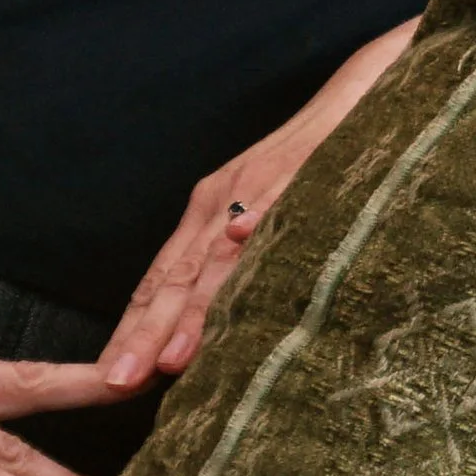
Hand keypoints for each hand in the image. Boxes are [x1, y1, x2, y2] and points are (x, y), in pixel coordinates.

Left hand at [99, 17, 416, 393]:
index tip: (109, 382)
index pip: (160, 280)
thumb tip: (221, 328)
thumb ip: (243, 264)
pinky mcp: (298, 170)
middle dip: (144, 335)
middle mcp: (221, 200)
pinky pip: (276, 206)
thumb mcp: (272, 216)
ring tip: (170, 358)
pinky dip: (256, 230)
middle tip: (117, 384)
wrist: (366, 91)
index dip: (134, 330)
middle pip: (173, 276)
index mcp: (210, 214)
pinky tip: (240, 247)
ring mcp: (257, 185)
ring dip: (193, 308)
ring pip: (217, 257)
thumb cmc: (322, 163)